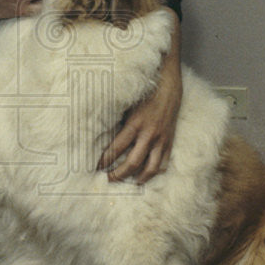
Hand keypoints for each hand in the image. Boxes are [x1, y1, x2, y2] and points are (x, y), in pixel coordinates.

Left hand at [97, 11, 182, 183]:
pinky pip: (164, 162)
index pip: (115, 149)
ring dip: (138, 178)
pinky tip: (147, 174)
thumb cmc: (144, 89)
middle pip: (132, 164)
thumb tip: (100, 131)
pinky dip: (156, 171)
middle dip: (118, 175)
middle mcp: (149, 134)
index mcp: (134, 124)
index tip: (95, 167)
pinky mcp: (170, 140)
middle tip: (108, 179)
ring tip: (130, 183)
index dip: (104, 161)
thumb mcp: (127, 103)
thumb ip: (117, 118)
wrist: (169, 81)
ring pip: (150, 168)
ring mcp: (162, 139)